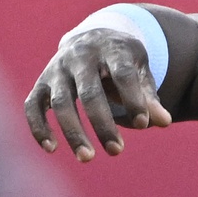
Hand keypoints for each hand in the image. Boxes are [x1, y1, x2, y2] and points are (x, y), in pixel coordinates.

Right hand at [24, 28, 171, 161]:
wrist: (91, 38)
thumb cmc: (122, 62)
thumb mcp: (140, 71)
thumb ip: (149, 96)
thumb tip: (164, 122)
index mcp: (111, 49)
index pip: (122, 74)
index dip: (132, 99)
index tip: (142, 124)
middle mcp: (80, 56)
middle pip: (89, 93)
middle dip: (103, 124)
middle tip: (117, 151)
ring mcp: (57, 69)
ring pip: (61, 102)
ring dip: (73, 132)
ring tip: (88, 158)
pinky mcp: (41, 83)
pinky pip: (33, 105)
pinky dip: (39, 127)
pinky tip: (52, 149)